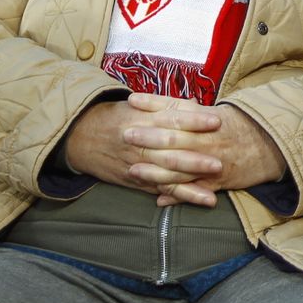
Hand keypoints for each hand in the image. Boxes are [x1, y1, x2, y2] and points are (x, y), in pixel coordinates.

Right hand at [62, 96, 223, 201]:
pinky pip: (164, 188)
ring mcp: (139, 164)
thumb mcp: (138, 106)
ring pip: (168, 173)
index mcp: (143, 120)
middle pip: (171, 150)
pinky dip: (185, 195)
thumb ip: (167, 105)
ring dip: (193, 178)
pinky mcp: (138, 180)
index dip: (195, 120)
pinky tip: (206, 198)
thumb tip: (196, 104)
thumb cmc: (117, 117)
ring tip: (217, 177)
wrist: (81, 137)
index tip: (217, 120)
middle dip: (196, 156)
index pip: (172, 119)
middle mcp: (141, 143)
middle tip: (221, 158)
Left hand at [122, 94, 288, 206]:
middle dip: (147, 136)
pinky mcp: (219, 181)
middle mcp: (208, 139)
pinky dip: (175, 195)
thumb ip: (197, 111)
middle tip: (126, 134)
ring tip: (132, 170)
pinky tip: (157, 198)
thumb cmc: (246, 127)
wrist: (276, 146)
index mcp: (209, 118)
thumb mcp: (224, 112)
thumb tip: (172, 107)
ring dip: (154, 170)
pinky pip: (193, 190)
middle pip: (173, 137)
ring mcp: (212, 161)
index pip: (176, 108)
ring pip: (178, 167)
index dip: (153, 103)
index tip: (131, 99)